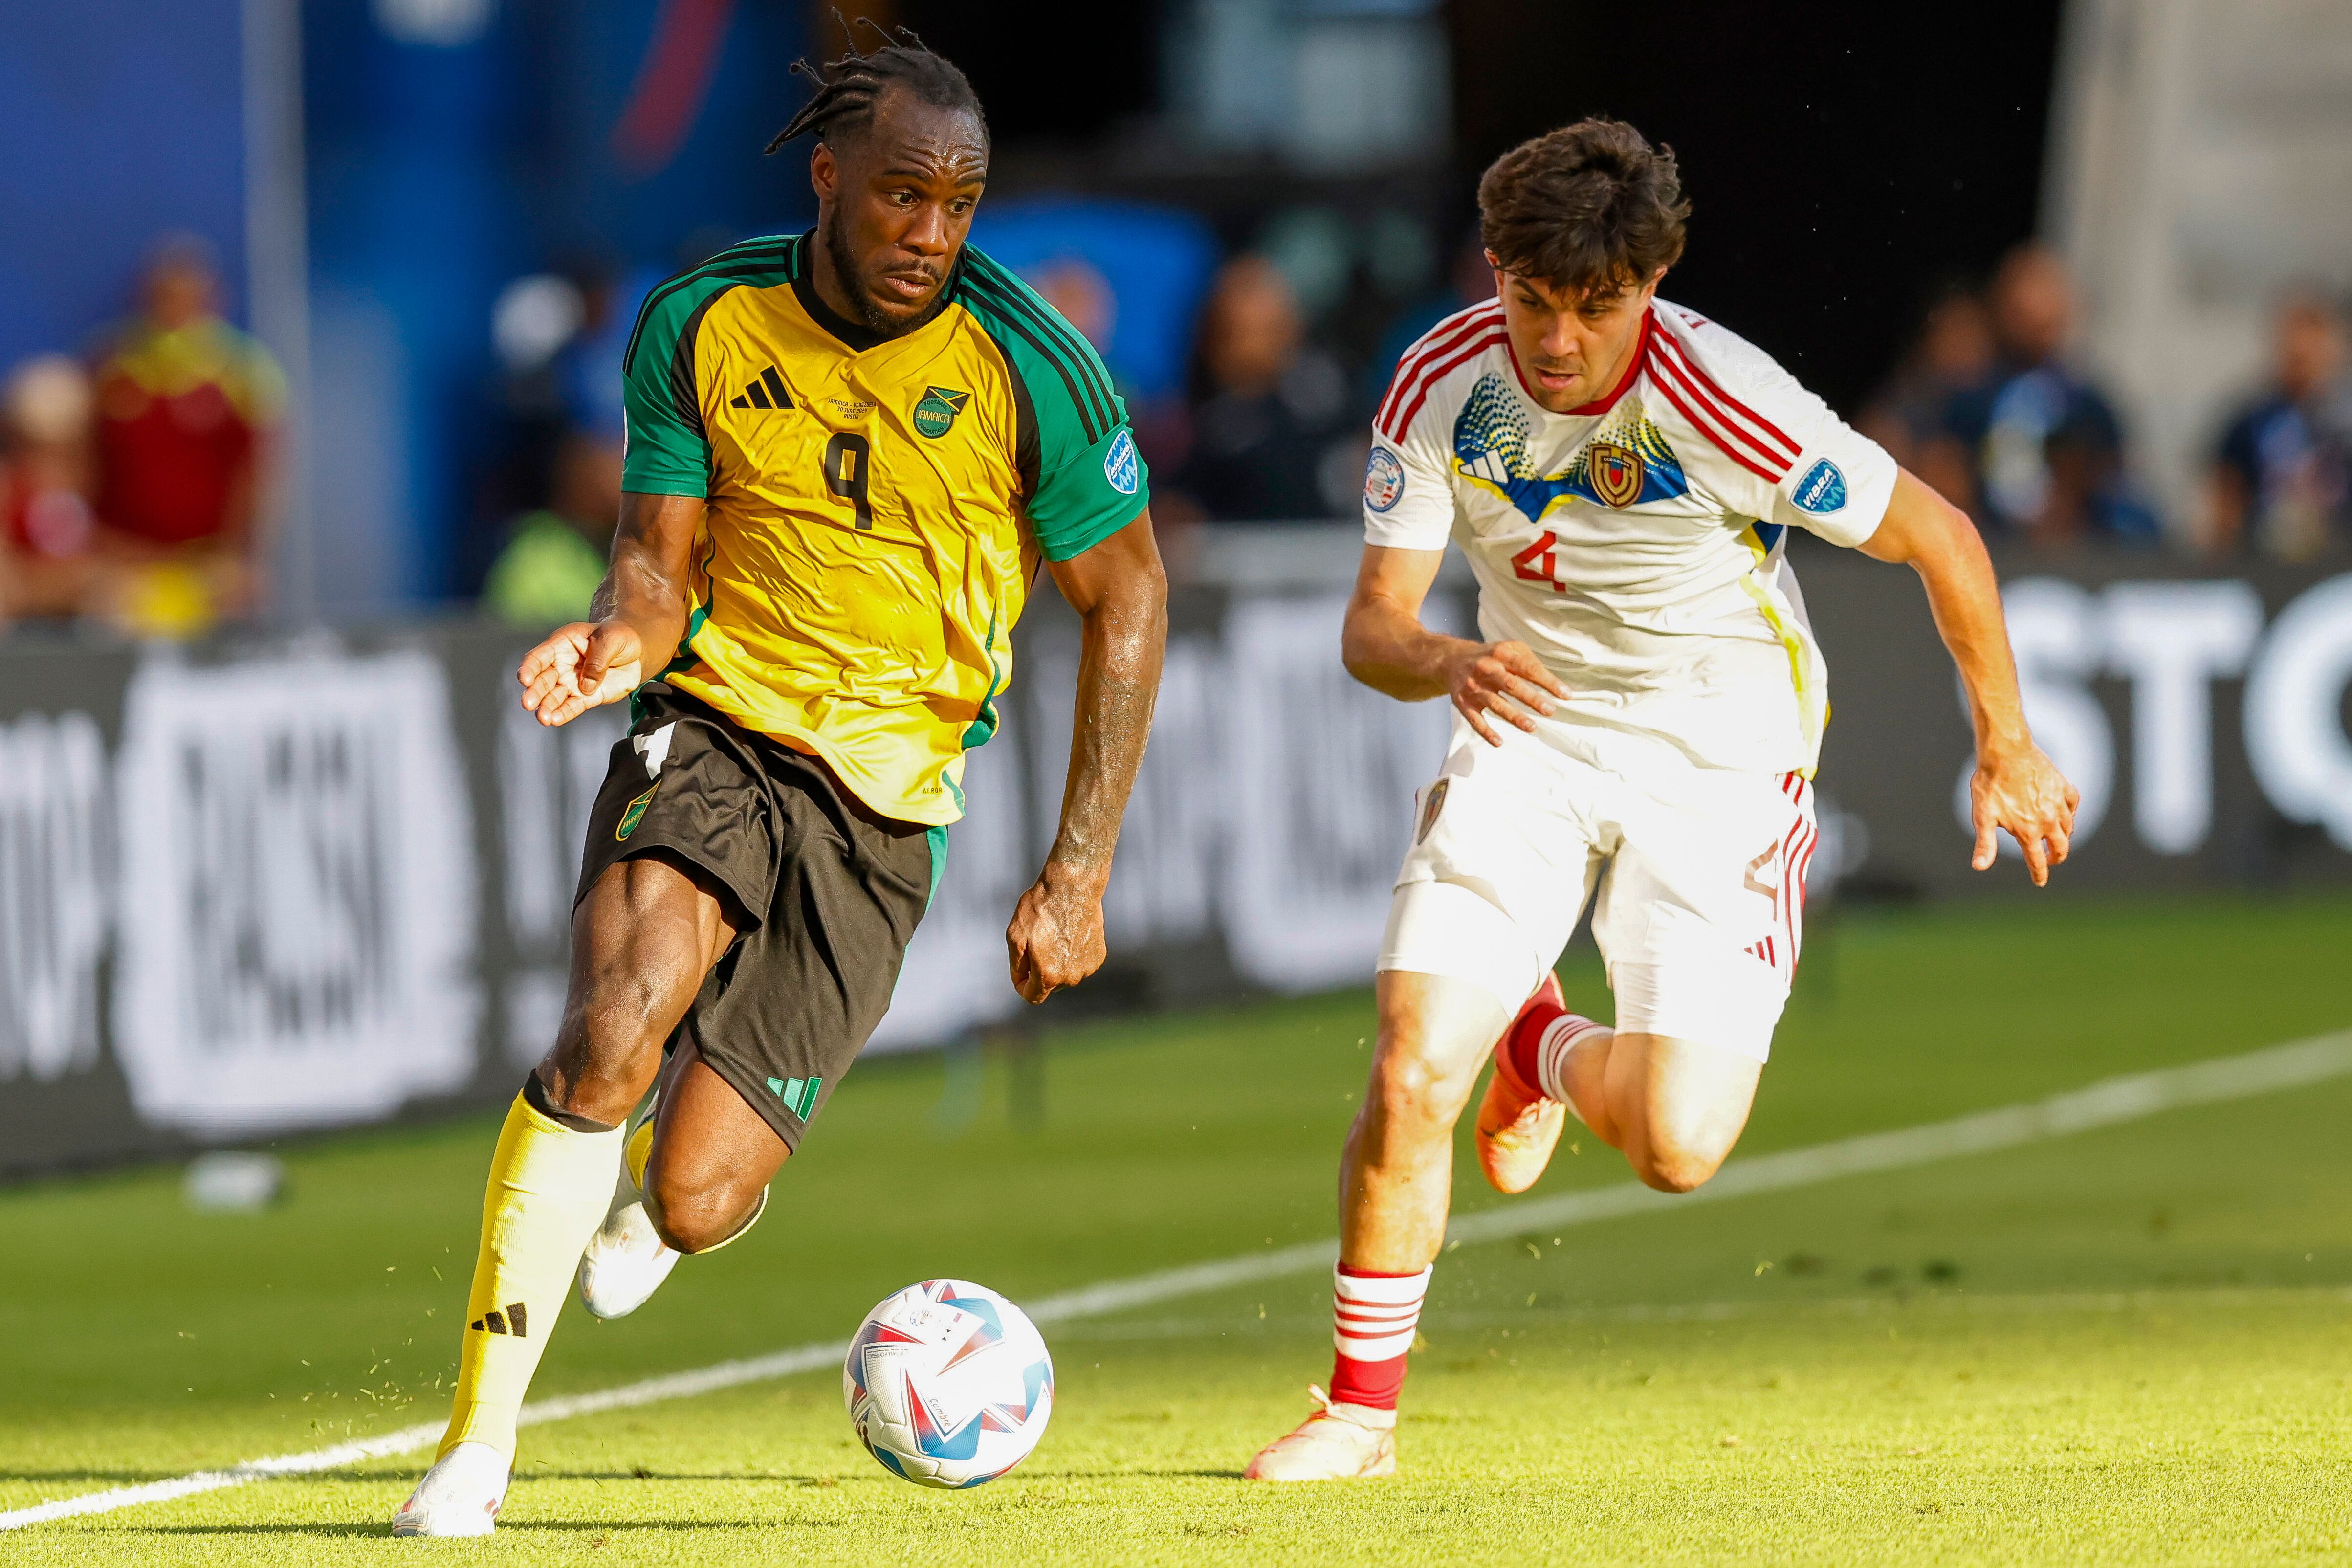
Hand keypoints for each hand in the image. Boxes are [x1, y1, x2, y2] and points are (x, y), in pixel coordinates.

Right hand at [518, 620, 643, 726]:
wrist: (634, 652)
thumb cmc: (617, 637)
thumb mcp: (610, 640)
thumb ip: (597, 660)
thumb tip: (585, 686)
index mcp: (562, 645)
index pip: (539, 657)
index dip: (529, 668)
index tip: (524, 679)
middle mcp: (561, 665)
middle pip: (542, 680)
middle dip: (534, 692)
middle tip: (528, 703)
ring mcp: (571, 683)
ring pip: (553, 697)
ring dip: (546, 708)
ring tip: (544, 718)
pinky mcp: (585, 697)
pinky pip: (571, 707)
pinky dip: (563, 714)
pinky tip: (555, 720)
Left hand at [1005, 862, 1108, 1003]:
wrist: (1073, 887)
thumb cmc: (1040, 910)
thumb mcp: (1015, 937)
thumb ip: (1017, 966)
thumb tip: (1023, 981)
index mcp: (1049, 976)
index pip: (1032, 997)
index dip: (1022, 985)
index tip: (1021, 969)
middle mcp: (1070, 978)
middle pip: (1049, 984)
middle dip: (1040, 970)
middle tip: (1037, 941)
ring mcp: (1087, 968)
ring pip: (1065, 973)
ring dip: (1057, 961)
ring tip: (1055, 934)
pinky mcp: (1098, 956)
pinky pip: (1079, 963)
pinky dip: (1072, 953)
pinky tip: (1070, 932)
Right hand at [1443, 639, 1566, 744]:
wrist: (1451, 660)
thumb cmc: (1490, 656)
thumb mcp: (1509, 649)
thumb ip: (1529, 661)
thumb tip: (1554, 684)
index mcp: (1501, 654)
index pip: (1528, 668)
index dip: (1548, 682)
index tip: (1565, 695)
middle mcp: (1486, 669)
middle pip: (1511, 685)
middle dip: (1532, 699)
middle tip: (1550, 711)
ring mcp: (1474, 687)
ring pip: (1495, 704)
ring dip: (1514, 717)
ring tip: (1532, 728)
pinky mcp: (1463, 703)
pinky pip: (1475, 720)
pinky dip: (1486, 732)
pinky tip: (1499, 742)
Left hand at [1969, 742, 2078, 886]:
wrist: (2006, 751)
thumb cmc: (1990, 784)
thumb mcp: (1983, 816)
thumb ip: (1985, 843)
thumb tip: (1979, 867)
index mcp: (2028, 830)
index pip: (2038, 860)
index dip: (2039, 874)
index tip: (2040, 882)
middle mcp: (2048, 820)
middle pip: (2060, 847)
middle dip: (2056, 858)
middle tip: (2050, 861)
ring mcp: (2058, 803)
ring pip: (2068, 828)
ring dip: (2063, 837)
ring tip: (2056, 840)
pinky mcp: (2063, 786)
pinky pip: (2073, 805)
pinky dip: (2070, 813)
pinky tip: (2064, 814)